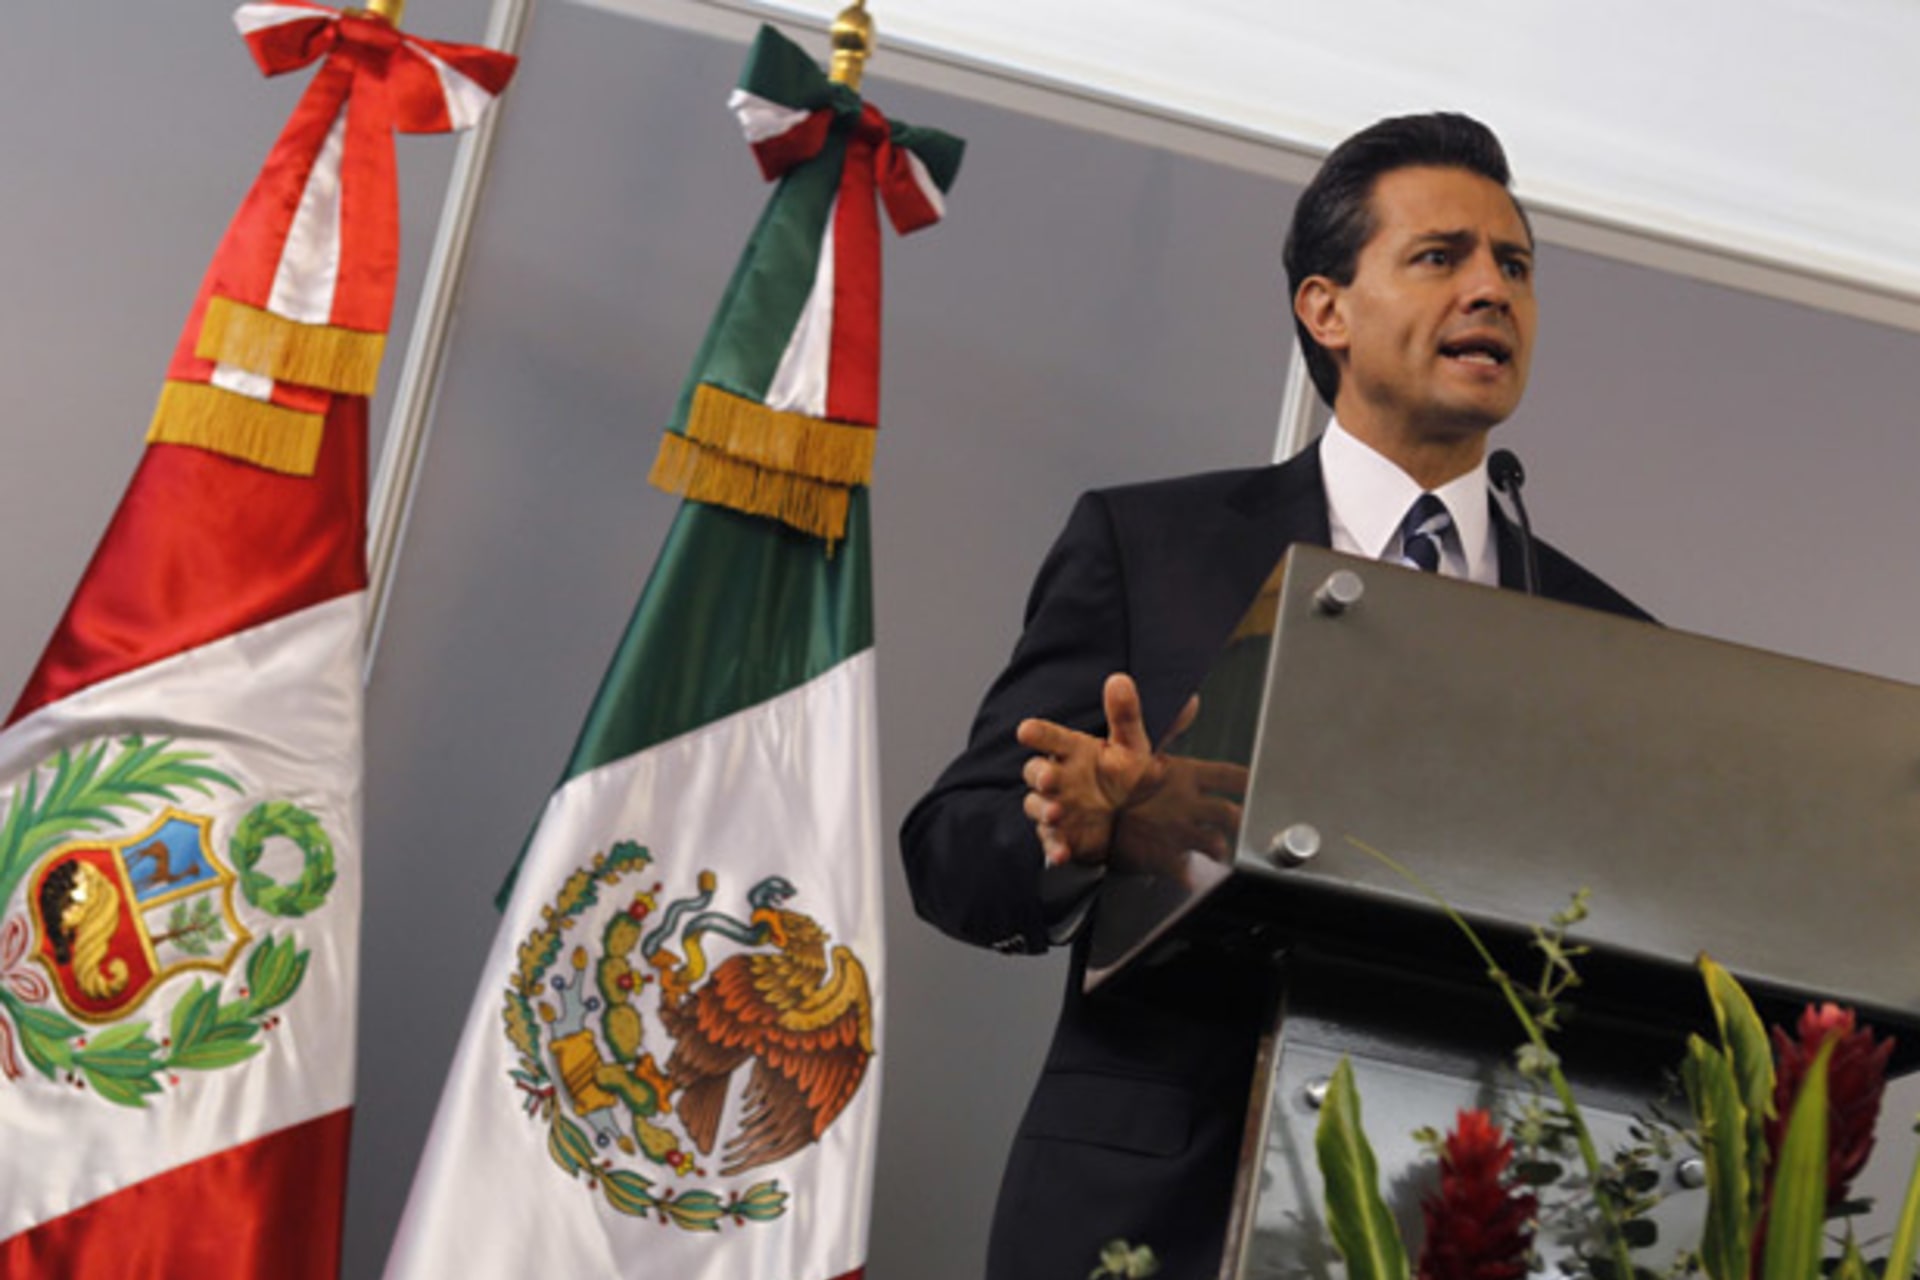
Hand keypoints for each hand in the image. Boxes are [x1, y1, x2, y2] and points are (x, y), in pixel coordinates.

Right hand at [1017, 674, 1241, 872]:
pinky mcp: (1059, 835)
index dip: (1038, 733)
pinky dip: (1053, 847)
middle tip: (1048, 777)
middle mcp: (1059, 777)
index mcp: (1074, 751)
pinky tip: (1061, 853)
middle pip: (1035, 770)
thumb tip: (1123, 679)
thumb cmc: (1124, 778)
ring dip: (1043, 809)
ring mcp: (1055, 807)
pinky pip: (1050, 841)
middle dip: (1038, 774)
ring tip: (1056, 813)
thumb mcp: (1132, 749)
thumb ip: (1129, 717)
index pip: (1051, 737)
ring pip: (1036, 805)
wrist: (1130, 820)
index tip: (1026, 730)